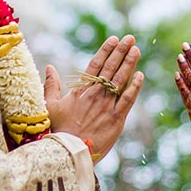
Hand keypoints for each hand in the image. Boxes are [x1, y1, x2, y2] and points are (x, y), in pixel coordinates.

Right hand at [45, 35, 143, 162]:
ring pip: (121, 79)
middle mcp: (96, 94)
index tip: (114, 39)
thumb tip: (49, 67)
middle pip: (111, 68)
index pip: (96, 65)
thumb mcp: (50, 106)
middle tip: (130, 38)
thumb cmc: (57, 130)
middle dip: (121, 51)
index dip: (106, 50)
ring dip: (130, 63)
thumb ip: (51, 85)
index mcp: (81, 90)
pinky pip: (128, 99)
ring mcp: (107, 105)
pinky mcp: (116, 119)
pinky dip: (135, 86)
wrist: (69, 152)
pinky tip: (141, 75)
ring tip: (136, 49)